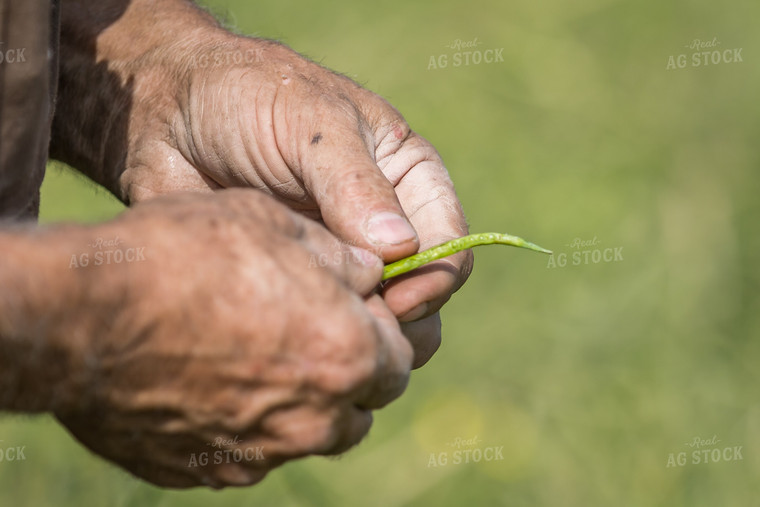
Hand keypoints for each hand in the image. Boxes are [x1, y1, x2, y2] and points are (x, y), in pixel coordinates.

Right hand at [42, 189, 411, 487]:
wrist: (83, 316)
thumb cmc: (185, 255)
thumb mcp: (275, 223)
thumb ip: (341, 256)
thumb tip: (371, 273)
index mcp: (346, 354)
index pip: (401, 356)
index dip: (380, 329)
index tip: (355, 310)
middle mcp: (314, 417)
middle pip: (361, 403)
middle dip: (350, 370)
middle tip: (312, 331)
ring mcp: (261, 454)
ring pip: (312, 432)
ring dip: (306, 400)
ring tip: (263, 354)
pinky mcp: (211, 471)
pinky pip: (254, 451)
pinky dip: (251, 423)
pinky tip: (215, 381)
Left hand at [52, 1, 472, 365]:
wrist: (168, 112)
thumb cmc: (248, 98)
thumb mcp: (310, 124)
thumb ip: (356, 184)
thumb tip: (401, 251)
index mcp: (408, 179)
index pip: (449, 246)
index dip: (432, 280)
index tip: (390, 298)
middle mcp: (384, 225)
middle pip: (424, 297)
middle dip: (402, 322)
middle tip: (355, 331)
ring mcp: (341, 259)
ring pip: (380, 323)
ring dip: (364, 342)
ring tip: (321, 341)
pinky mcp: (299, 283)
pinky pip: (324, 327)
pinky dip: (318, 343)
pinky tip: (287, 340)